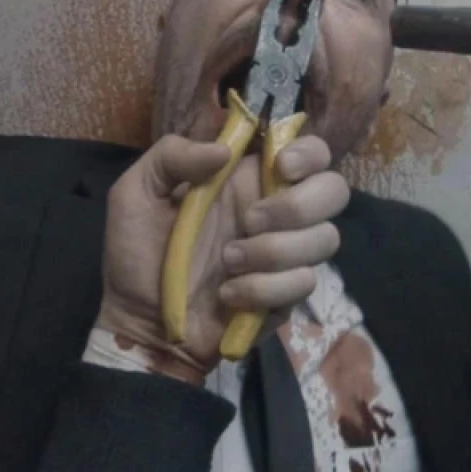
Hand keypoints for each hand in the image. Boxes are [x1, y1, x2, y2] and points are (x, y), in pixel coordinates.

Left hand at [94, 134, 348, 383]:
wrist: (139, 322)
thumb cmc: (136, 253)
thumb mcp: (135, 192)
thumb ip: (171, 155)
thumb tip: (224, 149)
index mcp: (248, 179)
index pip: (310, 152)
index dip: (309, 153)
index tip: (281, 167)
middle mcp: (278, 212)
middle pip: (335, 191)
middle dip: (298, 205)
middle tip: (250, 220)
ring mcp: (287, 256)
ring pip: (325, 239)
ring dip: (273, 251)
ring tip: (227, 262)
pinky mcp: (288, 296)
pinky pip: (303, 283)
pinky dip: (263, 289)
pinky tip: (229, 295)